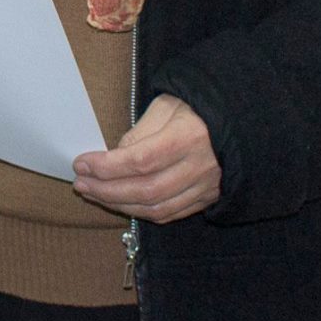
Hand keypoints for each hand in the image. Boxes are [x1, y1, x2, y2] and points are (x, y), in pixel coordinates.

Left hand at [71, 93, 221, 223]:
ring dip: (119, 204)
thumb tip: (114, 156)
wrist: (239, 122)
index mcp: (189, 137)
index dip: (107, 167)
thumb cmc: (197, 108)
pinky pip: (170, 214)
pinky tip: (120, 202)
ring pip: (157, 209)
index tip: (81, 163)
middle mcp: (200, 167)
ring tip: (93, 193)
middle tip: (81, 183)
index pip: (141, 160)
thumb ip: (140, 132)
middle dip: (106, 190)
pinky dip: (141, 212)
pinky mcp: (207, 199)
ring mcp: (206, 187)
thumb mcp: (167, 106)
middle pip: (146, 190)